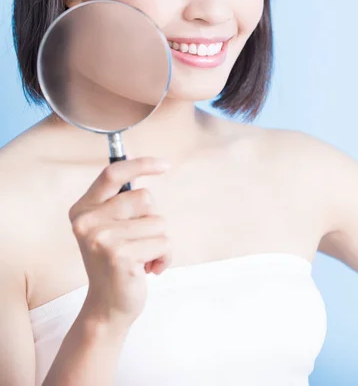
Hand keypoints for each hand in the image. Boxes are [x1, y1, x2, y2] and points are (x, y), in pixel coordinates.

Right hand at [68, 157, 171, 326]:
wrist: (107, 308)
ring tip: (141, 258)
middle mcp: (87, 221)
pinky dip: (164, 257)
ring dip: (158, 241)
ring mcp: (102, 238)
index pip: (112, 173)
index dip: (141, 164)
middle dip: (151, 219)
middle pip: (145, 197)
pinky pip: (163, 242)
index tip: (165, 164)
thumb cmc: (115, 262)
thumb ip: (121, 197)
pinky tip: (147, 270)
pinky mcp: (120, 255)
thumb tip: (139, 159)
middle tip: (136, 241)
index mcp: (83, 209)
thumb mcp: (110, 225)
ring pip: (158, 221)